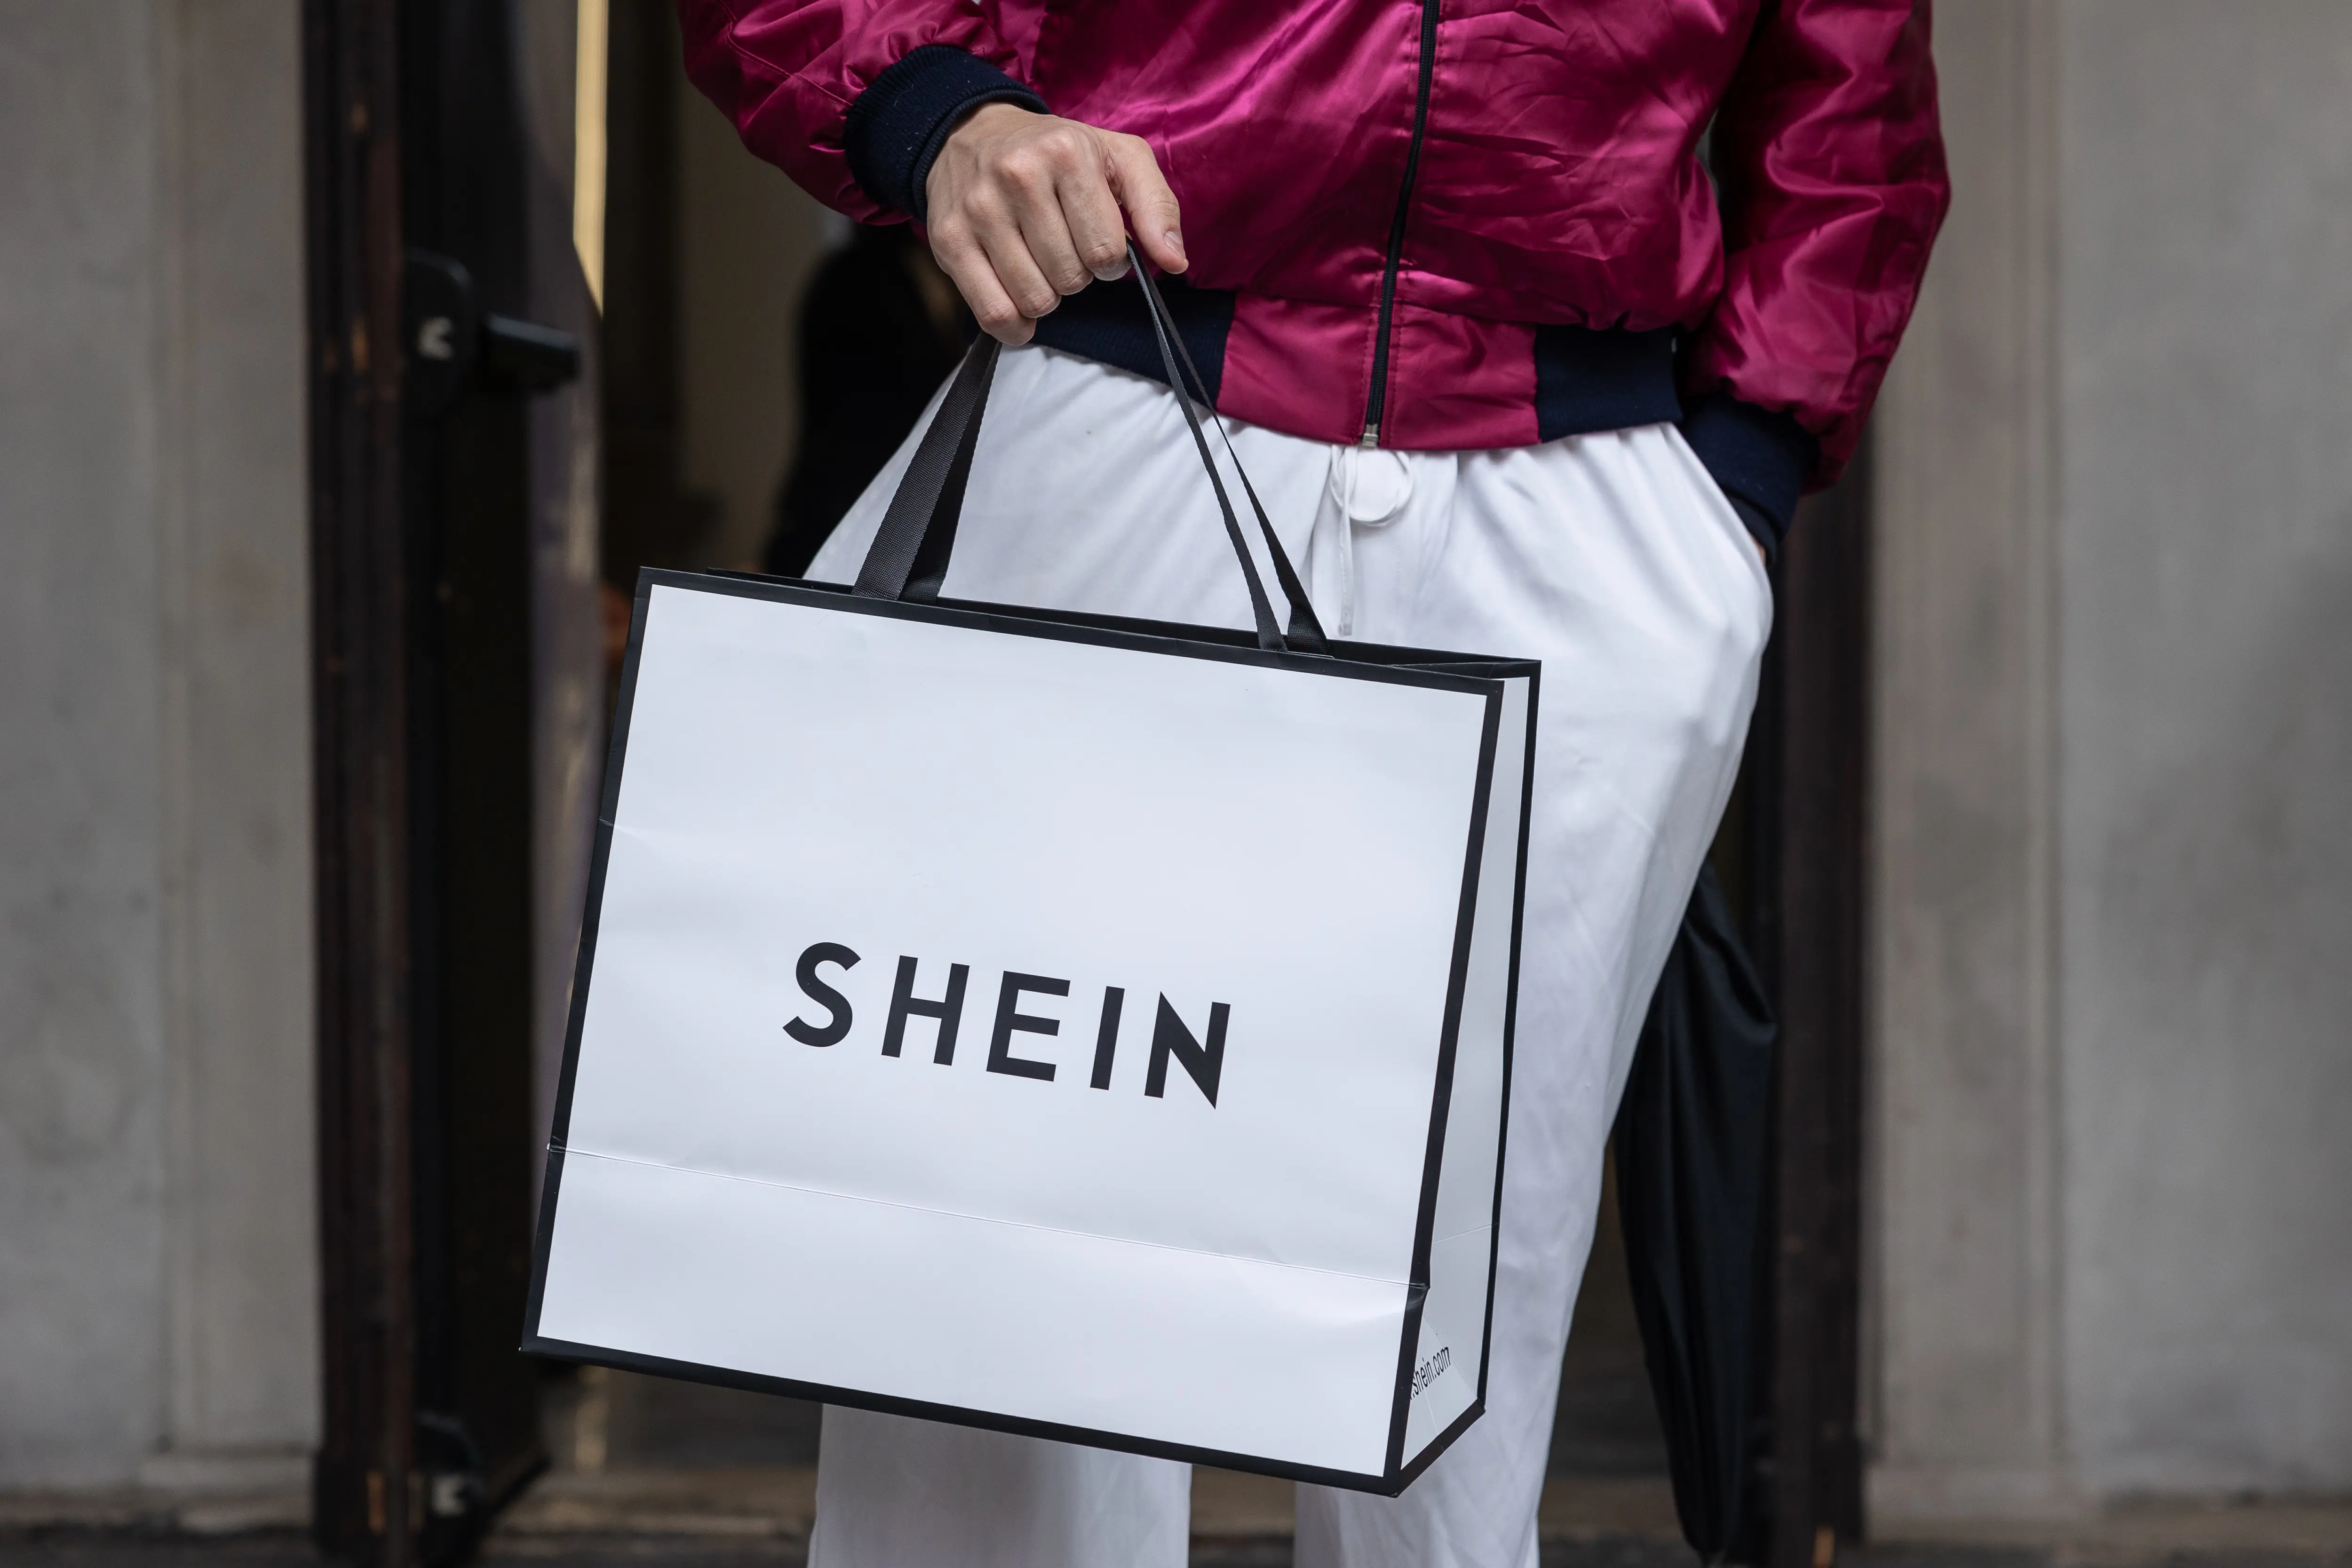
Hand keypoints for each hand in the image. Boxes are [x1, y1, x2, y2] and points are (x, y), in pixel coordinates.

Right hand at [922, 102, 1185, 345]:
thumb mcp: (1119, 159)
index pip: (1106, 251)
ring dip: (1047, 295)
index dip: (1110, 260)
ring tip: (1039, 262)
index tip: (1097, 243)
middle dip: (1077, 275)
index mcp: (1067, 152)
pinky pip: (994, 313)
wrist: (972, 132)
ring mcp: (979, 209)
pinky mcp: (949, 240)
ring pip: (1035, 299)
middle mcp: (1018, 175)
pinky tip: (1020, 303)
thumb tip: (1175, 263)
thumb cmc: (1057, 152)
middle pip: (1071, 278)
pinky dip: (1015, 325)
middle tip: (1064, 248)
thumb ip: (1156, 207)